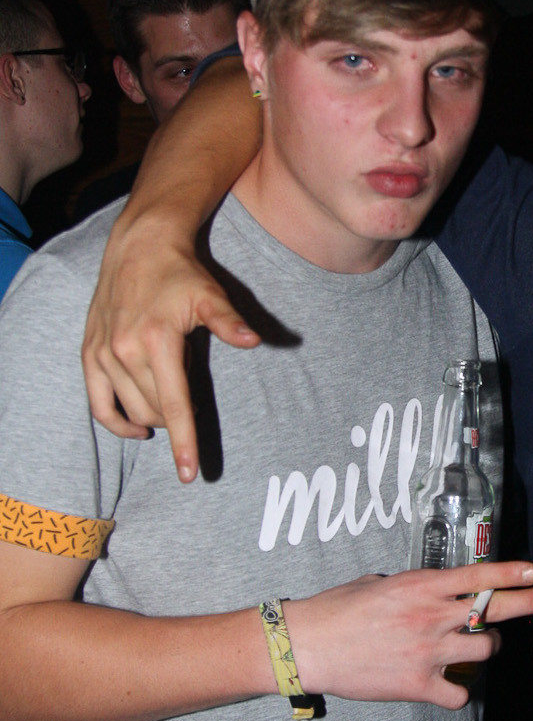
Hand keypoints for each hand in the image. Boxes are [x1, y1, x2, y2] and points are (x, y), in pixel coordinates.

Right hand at [82, 215, 258, 481]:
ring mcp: (102, 354)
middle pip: (155, 412)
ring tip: (170, 401)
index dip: (184, 442)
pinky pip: (98, 405)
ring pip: (131, 410)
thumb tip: (255, 341)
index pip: (174, 406)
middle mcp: (124, 351)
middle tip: (192, 400)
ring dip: (153, 418)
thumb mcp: (210, 295)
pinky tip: (137, 428)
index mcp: (156, 341)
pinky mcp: (89, 354)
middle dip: (176, 422)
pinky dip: (117, 422)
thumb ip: (230, 322)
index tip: (190, 474)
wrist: (139, 247)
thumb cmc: (181, 274)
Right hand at [286, 561, 532, 709]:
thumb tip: (431, 591)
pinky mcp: (418, 684)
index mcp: (420, 587)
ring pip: (484, 649)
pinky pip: (460, 691)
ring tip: (472, 645)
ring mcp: (428, 652)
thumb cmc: (336, 609)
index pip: (478, 576)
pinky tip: (447, 684)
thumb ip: (412, 587)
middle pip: (495, 610)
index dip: (512, 572)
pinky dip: (458, 689)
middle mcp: (431, 617)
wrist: (307, 646)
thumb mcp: (378, 583)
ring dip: (484, 647)